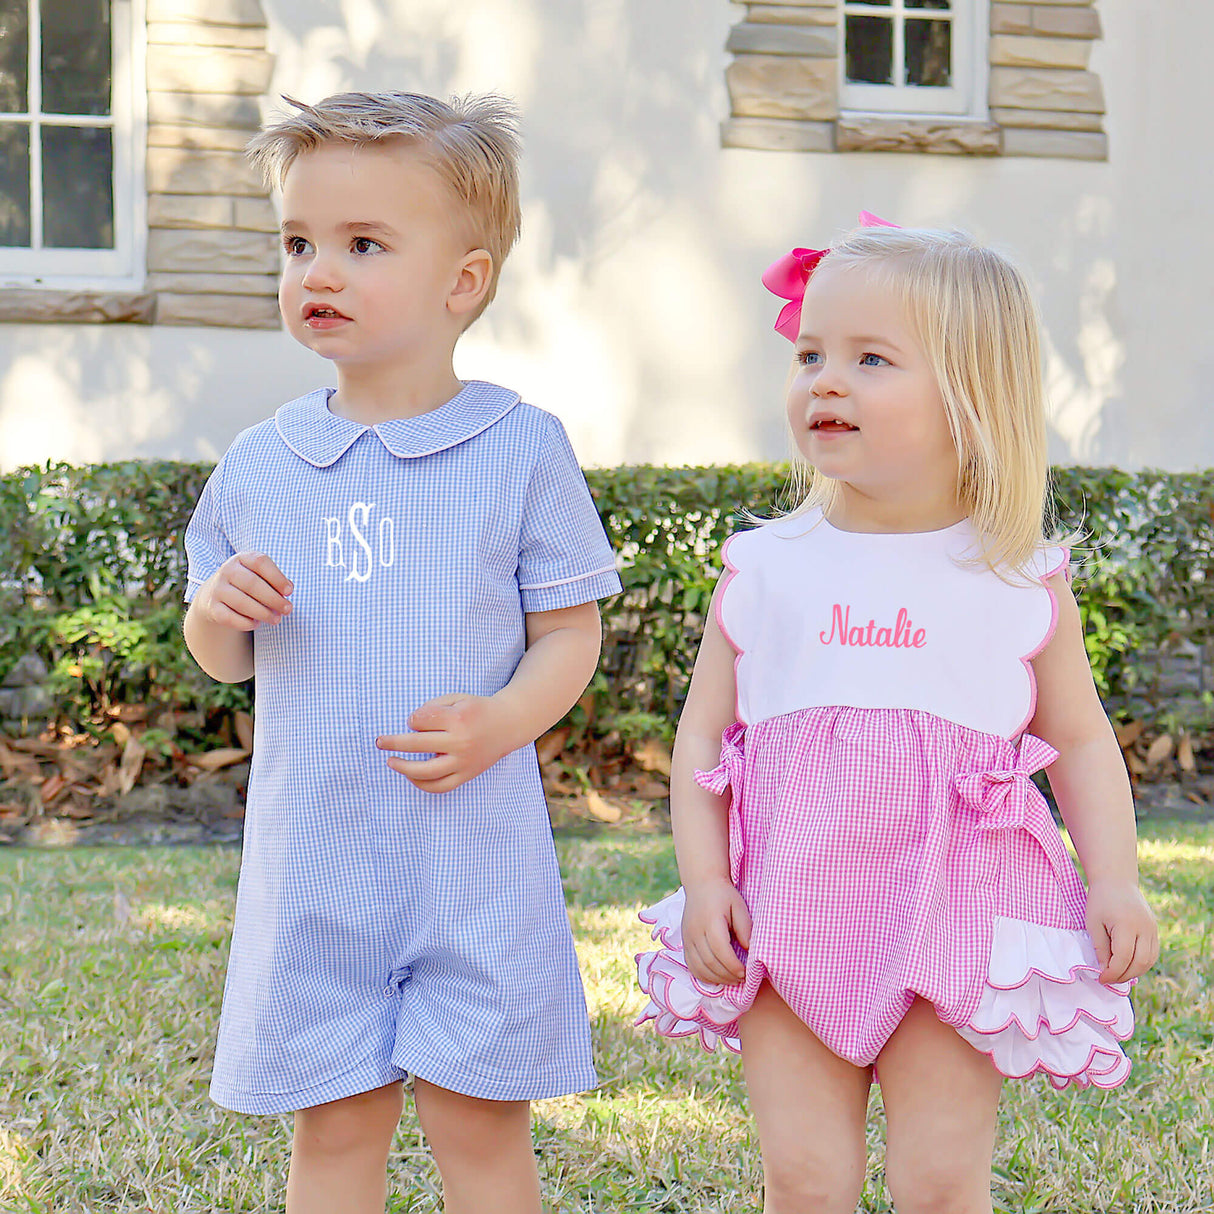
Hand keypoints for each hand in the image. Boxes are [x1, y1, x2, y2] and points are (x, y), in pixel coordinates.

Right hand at [195, 552, 292, 630]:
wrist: (214, 595)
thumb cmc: (246, 585)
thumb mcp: (259, 576)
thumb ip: (274, 580)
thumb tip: (287, 590)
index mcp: (242, 558)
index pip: (260, 562)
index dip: (277, 577)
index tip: (290, 591)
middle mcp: (227, 570)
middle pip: (252, 584)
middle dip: (273, 599)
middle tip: (287, 609)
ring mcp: (217, 589)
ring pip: (242, 602)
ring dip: (263, 613)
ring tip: (276, 619)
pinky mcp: (211, 607)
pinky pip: (230, 617)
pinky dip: (246, 623)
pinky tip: (257, 623)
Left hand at [376, 694, 514, 793]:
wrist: (508, 724)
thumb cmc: (477, 709)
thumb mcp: (457, 698)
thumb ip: (433, 707)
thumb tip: (411, 727)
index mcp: (459, 719)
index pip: (421, 720)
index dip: (413, 719)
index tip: (417, 719)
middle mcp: (461, 742)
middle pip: (418, 744)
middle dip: (393, 742)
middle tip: (380, 742)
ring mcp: (464, 761)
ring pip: (426, 771)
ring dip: (403, 767)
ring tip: (390, 762)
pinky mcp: (467, 774)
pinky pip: (440, 786)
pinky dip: (422, 783)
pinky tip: (410, 775)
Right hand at [681, 878, 751, 985]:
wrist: (701, 884)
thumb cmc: (723, 895)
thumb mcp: (739, 906)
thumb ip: (745, 927)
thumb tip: (749, 950)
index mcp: (710, 920)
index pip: (720, 949)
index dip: (733, 965)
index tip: (746, 972)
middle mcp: (695, 931)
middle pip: (710, 961)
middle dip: (727, 975)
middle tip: (742, 979)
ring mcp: (687, 938)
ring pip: (699, 967)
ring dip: (716, 979)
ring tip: (732, 979)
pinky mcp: (684, 942)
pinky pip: (691, 965)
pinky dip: (704, 976)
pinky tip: (717, 977)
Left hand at [1085, 880, 1158, 983]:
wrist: (1116, 880)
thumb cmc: (1100, 900)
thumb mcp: (1093, 922)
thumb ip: (1100, 947)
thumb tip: (1105, 969)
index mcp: (1127, 925)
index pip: (1122, 958)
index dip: (1112, 972)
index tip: (1101, 978)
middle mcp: (1144, 928)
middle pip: (1139, 962)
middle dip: (1124, 975)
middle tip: (1108, 979)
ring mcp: (1152, 929)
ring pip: (1149, 960)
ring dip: (1134, 972)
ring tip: (1117, 975)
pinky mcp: (1155, 930)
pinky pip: (1152, 953)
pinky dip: (1142, 963)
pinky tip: (1128, 966)